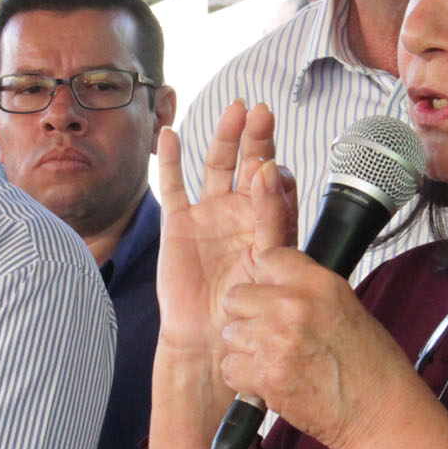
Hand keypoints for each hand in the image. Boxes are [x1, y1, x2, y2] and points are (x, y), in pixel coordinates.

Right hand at [155, 101, 293, 360]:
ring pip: (216, 166)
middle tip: (261, 112)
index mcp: (270, 222)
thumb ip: (272, 217)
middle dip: (256, 137)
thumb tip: (270, 171)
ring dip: (224, 137)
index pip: (277, 181)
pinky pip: (173, 184)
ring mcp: (210, 214)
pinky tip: (170, 134)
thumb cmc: (246, 307)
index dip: (276, 166)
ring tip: (232, 110)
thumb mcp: (269, 259)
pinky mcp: (179, 222)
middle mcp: (241, 212)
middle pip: (249, 163)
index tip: (273, 162)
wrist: (208, 337)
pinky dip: (170, 159)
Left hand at [218, 243, 410, 448]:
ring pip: (231, 333)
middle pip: (237, 297)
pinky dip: (245, 378)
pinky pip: (230, 368)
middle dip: (249, 316)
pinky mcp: (266, 376)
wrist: (379, 411)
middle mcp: (294, 306)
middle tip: (271, 334)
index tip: (273, 296)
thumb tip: (272, 284)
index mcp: (318, 283)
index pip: (266, 259)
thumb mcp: (345, 306)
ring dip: (246, 348)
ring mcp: (277, 341)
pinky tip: (271, 380)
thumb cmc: (369, 364)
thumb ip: (306, 290)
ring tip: (276, 360)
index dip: (266, 281)